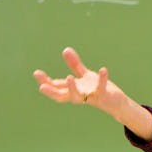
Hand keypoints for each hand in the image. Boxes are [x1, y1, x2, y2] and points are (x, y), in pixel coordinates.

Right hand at [32, 47, 151, 139]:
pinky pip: (101, 88)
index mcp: (72, 90)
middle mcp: (79, 95)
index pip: (56, 87)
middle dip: (51, 91)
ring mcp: (90, 96)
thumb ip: (75, 65)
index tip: (36, 73)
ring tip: (69, 77)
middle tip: (41, 87)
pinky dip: (102, 79)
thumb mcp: (84, 76)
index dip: (45, 81)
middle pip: (61, 96)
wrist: (115, 102)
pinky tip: (103, 69)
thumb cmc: (96, 89)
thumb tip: (65, 50)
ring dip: (73, 88)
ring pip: (78, 96)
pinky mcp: (103, 95)